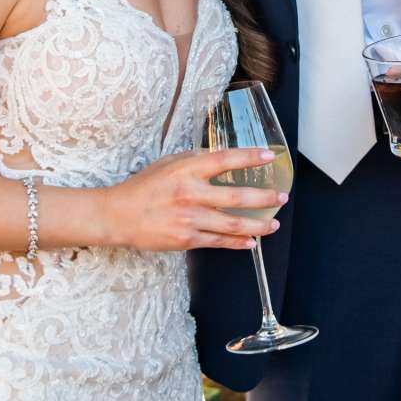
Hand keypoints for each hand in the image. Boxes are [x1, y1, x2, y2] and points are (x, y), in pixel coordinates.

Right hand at [97, 148, 285, 252]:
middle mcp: (191, 194)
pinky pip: (219, 241)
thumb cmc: (143, 186)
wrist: (118, 216)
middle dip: (265, 198)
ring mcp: (190, 219)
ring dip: (258, 225)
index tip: (270, 157)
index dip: (250, 158)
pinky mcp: (187, 239)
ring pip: (233, 224)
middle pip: (237, 196)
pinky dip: (238, 242)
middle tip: (281, 198)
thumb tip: (222, 158)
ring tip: (273, 225)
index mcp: (186, 170)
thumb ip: (195, 160)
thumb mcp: (168, 163)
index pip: (225, 160)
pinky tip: (251, 242)